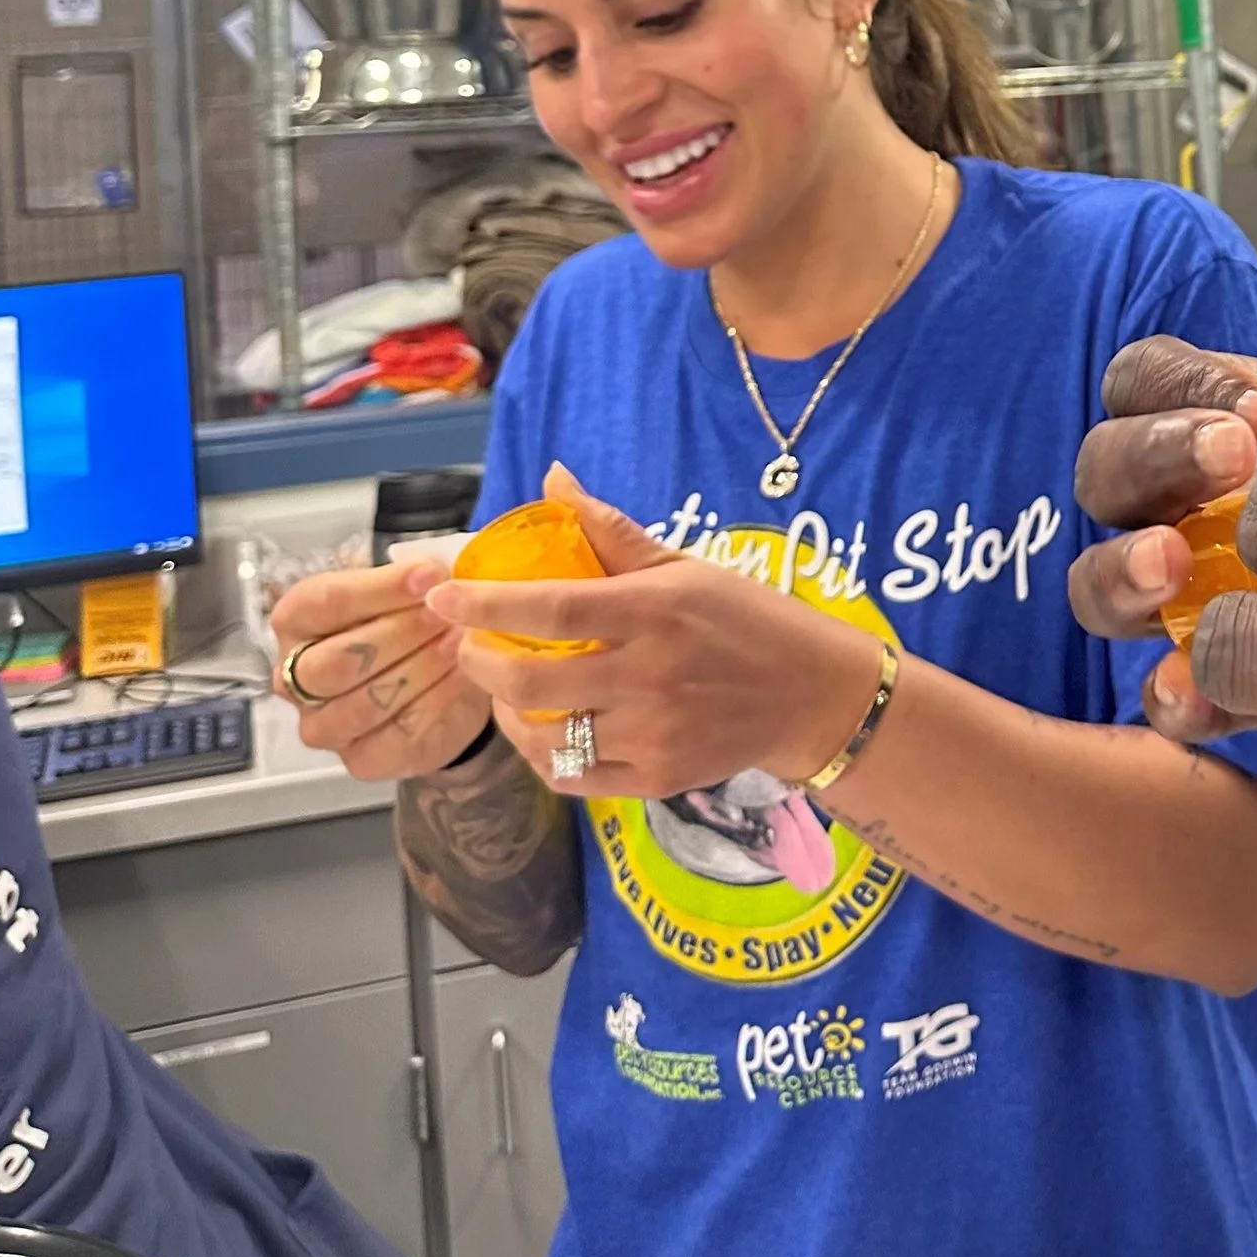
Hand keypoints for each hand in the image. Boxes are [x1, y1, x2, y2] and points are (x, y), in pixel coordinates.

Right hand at [270, 559, 491, 779]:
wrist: (439, 686)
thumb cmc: (408, 626)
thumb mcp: (405, 594)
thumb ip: (412, 583)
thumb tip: (436, 574)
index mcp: (296, 622)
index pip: (326, 603)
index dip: (380, 589)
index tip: (431, 575)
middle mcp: (294, 678)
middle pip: (337, 661)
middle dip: (399, 633)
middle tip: (448, 614)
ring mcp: (322, 726)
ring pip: (364, 703)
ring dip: (419, 669)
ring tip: (458, 641)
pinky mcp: (359, 760)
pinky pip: (396, 735)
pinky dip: (434, 701)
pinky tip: (462, 675)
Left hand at [421, 465, 882, 802]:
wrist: (813, 695)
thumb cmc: (746, 619)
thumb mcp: (684, 566)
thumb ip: (610, 530)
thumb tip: (552, 478)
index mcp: (655, 611)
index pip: (551, 608)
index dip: (486, 603)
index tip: (444, 594)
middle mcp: (650, 675)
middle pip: (532, 683)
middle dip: (481, 664)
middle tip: (471, 646)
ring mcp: (653, 733)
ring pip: (546, 737)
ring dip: (508, 714)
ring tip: (505, 691)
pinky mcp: (658, 778)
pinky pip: (574, 776)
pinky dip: (545, 755)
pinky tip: (544, 732)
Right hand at [1069, 337, 1256, 745]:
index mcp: (1207, 423)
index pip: (1146, 380)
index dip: (1183, 386)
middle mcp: (1171, 505)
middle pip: (1104, 470)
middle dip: (1153, 457)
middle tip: (1229, 461)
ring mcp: (1175, 595)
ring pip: (1096, 581)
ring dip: (1122, 568)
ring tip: (1168, 565)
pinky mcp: (1204, 679)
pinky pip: (1160, 690)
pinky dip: (1171, 691)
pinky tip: (1197, 692)